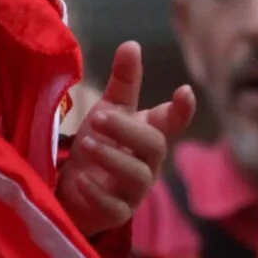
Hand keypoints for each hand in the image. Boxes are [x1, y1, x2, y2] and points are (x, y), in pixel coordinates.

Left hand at [60, 44, 193, 235]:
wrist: (73, 191)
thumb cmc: (100, 145)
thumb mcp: (108, 111)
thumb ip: (123, 82)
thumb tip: (132, 43)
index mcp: (149, 135)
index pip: (172, 122)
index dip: (181, 110)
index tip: (184, 92)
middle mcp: (148, 163)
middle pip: (155, 146)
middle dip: (129, 130)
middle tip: (99, 117)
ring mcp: (134, 191)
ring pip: (138, 176)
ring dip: (113, 158)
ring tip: (87, 143)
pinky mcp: (116, 214)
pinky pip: (115, 206)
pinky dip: (98, 192)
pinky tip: (81, 179)